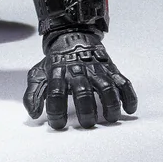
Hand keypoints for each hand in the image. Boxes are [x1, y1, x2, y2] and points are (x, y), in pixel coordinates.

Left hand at [23, 29, 137, 129]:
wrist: (72, 36)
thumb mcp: (39, 74)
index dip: (56, 111)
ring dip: (110, 105)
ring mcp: (97, 70)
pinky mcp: (111, 69)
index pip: (55, 93)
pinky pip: (124, 82)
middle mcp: (78, 72)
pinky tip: (129, 110)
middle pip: (83, 92)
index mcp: (58, 73)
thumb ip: (33, 94)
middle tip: (87, 125)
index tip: (58, 125)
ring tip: (110, 119)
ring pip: (107, 88)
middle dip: (86, 112)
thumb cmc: (55, 63)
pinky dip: (129, 96)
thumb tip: (34, 114)